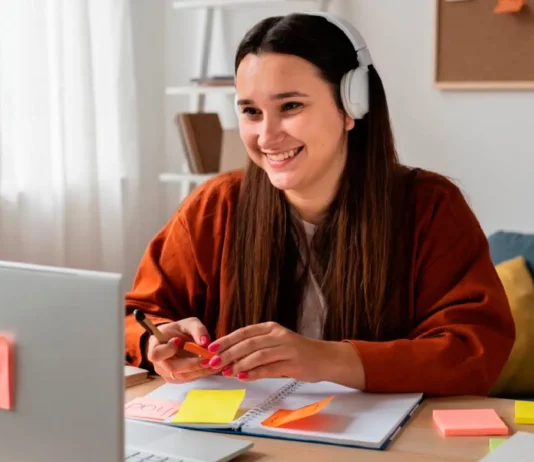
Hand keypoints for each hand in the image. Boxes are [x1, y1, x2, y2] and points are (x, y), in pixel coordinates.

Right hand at [146, 317, 222, 383]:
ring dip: (199, 371)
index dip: (167, 350)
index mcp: (155, 346)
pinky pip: (188, 379)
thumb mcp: (190, 323)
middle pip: (172, 368)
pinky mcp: (176, 379)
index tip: (178, 340)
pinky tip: (211, 367)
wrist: (177, 339)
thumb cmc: (181, 330)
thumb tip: (205, 342)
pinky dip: (201, 374)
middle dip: (192, 364)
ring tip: (214, 363)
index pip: (156, 354)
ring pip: (182, 376)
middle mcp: (158, 363)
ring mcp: (166, 373)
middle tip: (208, 359)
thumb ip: (198, 329)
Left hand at [206, 322, 332, 382]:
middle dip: (228, 353)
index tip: (211, 348)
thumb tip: (229, 357)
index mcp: (271, 328)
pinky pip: (270, 368)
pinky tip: (243, 377)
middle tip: (214, 362)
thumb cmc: (297, 352)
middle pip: (248, 343)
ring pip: (258, 355)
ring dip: (240, 364)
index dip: (226, 340)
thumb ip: (256, 347)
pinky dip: (254, 373)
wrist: (325, 358)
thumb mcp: (276, 343)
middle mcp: (278, 335)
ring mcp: (287, 349)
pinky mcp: (293, 364)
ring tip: (226, 372)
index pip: (244, 332)